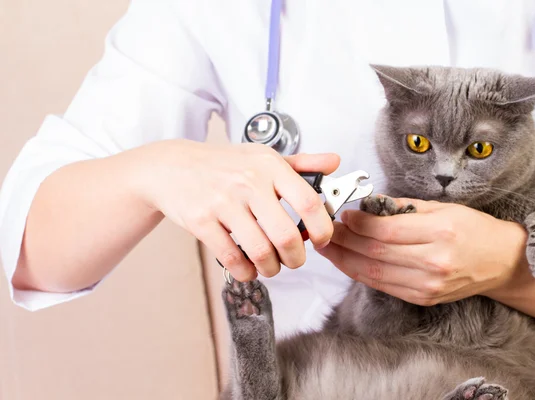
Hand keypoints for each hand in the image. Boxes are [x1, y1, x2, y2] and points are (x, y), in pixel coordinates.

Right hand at [133, 139, 339, 280]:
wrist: (171, 166)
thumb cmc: (224, 164)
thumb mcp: (263, 156)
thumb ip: (302, 163)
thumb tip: (335, 163)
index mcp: (269, 166)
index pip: (308, 203)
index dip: (322, 229)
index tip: (322, 240)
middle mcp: (248, 183)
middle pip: (287, 236)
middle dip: (297, 259)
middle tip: (294, 260)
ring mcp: (223, 203)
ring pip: (261, 252)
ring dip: (272, 269)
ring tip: (272, 266)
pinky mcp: (202, 221)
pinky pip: (232, 259)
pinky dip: (246, 272)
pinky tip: (249, 268)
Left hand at [316, 197, 527, 304]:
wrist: (502, 262)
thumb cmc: (474, 229)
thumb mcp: (442, 207)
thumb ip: (402, 207)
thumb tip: (366, 204)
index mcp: (441, 233)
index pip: (386, 230)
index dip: (357, 223)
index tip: (342, 214)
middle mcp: (434, 262)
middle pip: (375, 253)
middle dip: (343, 241)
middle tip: (323, 230)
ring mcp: (428, 285)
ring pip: (374, 273)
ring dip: (344, 260)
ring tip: (326, 247)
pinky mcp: (423, 298)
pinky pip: (383, 286)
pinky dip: (360, 273)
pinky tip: (346, 262)